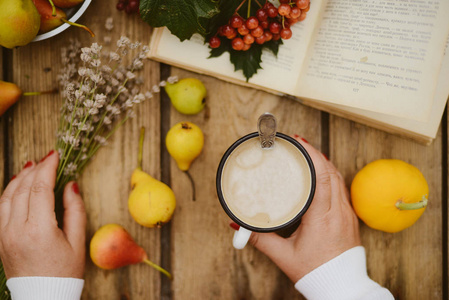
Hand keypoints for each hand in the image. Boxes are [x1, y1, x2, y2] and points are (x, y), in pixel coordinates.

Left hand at [0, 150, 85, 278]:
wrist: (42, 297)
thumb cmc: (64, 271)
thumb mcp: (77, 241)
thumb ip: (75, 210)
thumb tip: (71, 185)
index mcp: (39, 230)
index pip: (40, 189)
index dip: (48, 168)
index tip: (55, 155)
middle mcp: (16, 230)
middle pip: (22, 189)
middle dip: (35, 169)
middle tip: (46, 157)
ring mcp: (4, 235)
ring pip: (7, 196)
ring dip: (19, 178)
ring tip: (31, 166)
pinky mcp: (0, 239)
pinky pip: (0, 208)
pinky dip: (9, 192)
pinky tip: (17, 185)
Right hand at [246, 136, 360, 282]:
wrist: (341, 287)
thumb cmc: (315, 272)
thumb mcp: (283, 255)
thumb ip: (260, 239)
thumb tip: (238, 226)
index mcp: (322, 217)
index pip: (321, 178)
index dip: (311, 156)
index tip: (299, 143)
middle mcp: (338, 211)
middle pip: (331, 172)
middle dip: (315, 153)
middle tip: (298, 143)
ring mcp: (347, 213)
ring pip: (338, 178)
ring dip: (324, 163)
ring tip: (308, 154)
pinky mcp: (349, 217)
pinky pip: (341, 188)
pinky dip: (331, 175)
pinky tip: (322, 173)